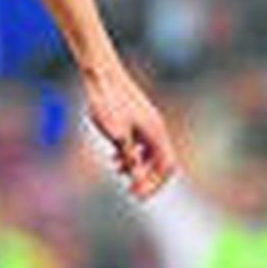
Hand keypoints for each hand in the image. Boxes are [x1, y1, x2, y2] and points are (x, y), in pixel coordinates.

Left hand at [83, 64, 177, 200]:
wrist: (100, 71)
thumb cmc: (107, 100)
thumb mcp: (117, 134)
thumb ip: (129, 158)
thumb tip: (138, 181)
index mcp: (155, 131)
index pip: (167, 166)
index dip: (155, 184)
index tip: (137, 196)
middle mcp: (155, 127)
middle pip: (161, 161)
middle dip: (147, 178)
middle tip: (132, 192)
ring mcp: (146, 121)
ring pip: (149, 151)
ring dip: (138, 166)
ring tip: (119, 173)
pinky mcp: (135, 116)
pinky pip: (140, 142)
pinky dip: (131, 154)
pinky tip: (114, 159)